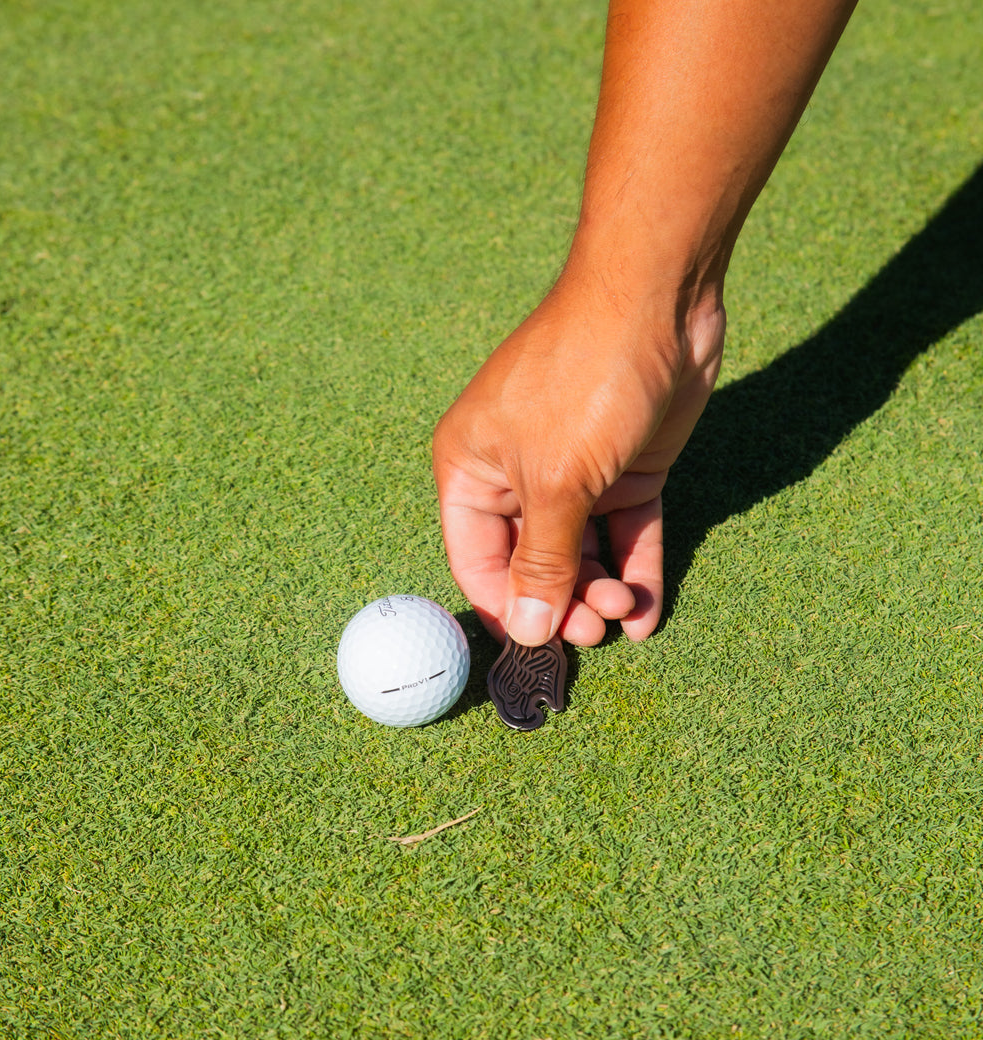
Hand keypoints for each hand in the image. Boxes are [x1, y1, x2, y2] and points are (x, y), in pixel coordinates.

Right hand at [432, 278, 725, 645]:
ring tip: (624, 612)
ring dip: (601, 592)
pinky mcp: (625, 469)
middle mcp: (517, 477)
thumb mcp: (557, 482)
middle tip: (593, 628)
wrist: (658, 298)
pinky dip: (636, 570)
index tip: (538, 652)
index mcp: (471, 471)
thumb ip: (542, 562)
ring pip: (581, 554)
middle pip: (531, 563)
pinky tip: (646, 611)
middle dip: (561, 603)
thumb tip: (528, 630)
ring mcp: (574, 473)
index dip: (506, 609)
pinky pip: (625, 533)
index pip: (477, 562)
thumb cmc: (584, 380)